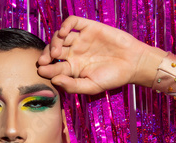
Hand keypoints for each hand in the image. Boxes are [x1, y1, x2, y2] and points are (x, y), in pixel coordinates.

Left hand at [37, 16, 166, 94]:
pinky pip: (73, 22)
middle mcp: (74, 53)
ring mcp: (80, 40)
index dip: (46, 69)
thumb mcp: (91, 86)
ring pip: (60, 36)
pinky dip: (65, 25)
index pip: (54, 67)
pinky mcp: (89, 28)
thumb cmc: (113, 78)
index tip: (42, 71)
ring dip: (54, 42)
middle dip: (45, 55)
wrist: (133, 64)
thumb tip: (54, 80)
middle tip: (43, 61)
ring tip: (56, 51)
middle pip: (53, 51)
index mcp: (72, 68)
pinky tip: (63, 33)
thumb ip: (72, 86)